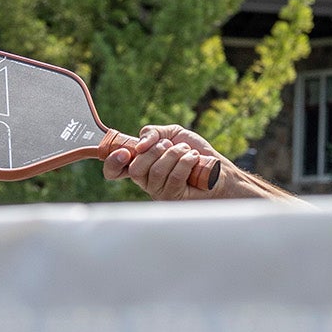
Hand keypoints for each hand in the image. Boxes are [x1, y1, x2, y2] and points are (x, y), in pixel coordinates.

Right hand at [103, 124, 226, 199]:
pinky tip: (193, 159)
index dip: (113, 162)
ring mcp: (159, 192)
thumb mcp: (172, 133)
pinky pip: (173, 178)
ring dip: (175, 154)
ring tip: (188, 152)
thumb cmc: (194, 153)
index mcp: (141, 166)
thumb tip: (140, 146)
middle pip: (135, 168)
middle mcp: (146, 182)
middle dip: (155, 150)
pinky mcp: (174, 198)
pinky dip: (185, 162)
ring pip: (156, 171)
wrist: (218, 168)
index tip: (125, 153)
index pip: (114, 170)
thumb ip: (152, 133)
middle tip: (171, 146)